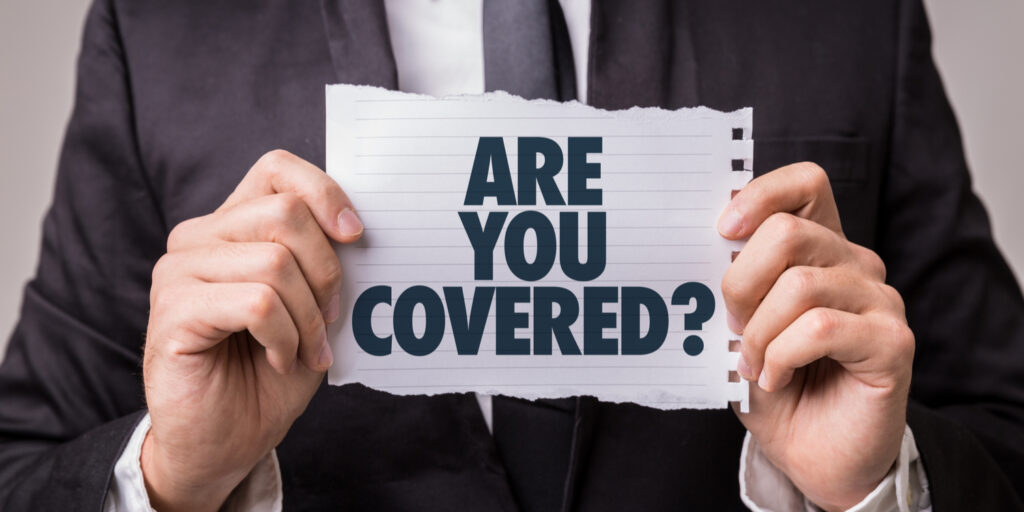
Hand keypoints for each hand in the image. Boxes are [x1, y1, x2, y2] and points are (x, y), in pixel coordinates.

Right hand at [141, 150, 362, 511]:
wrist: (226, 441)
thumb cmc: (269, 372)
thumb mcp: (311, 307)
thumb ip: (322, 260)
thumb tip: (357, 227)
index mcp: (232, 225)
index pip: (277, 169)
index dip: (325, 192)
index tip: (356, 236)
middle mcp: (198, 237)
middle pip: (286, 213)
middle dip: (327, 272)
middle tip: (329, 320)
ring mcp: (179, 271)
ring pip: (275, 262)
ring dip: (307, 317)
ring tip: (304, 349)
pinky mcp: (173, 311)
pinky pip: (257, 303)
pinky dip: (284, 337)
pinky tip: (277, 358)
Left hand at [719, 163, 914, 509]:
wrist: (814, 455)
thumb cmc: (776, 386)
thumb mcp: (739, 330)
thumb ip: (732, 289)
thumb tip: (705, 252)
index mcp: (820, 250)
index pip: (805, 185)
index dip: (761, 195)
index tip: (722, 230)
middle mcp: (855, 264)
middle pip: (788, 233)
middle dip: (740, 284)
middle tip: (733, 328)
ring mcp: (880, 300)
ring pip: (800, 285)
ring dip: (759, 333)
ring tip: (755, 365)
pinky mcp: (892, 341)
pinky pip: (820, 328)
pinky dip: (783, 355)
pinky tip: (777, 378)